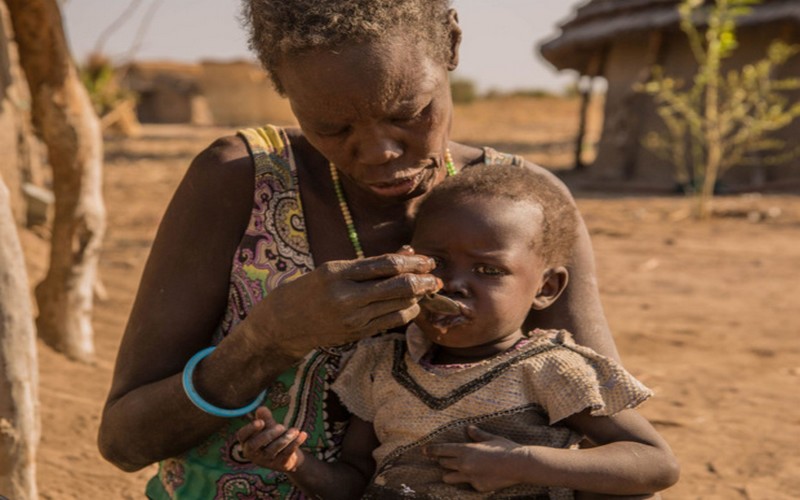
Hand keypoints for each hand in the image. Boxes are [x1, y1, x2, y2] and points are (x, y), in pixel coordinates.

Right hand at [236, 407, 307, 471]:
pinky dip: (296, 443)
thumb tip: (261, 409)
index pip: (242, 435)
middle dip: (268, 435)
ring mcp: (266, 461)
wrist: (288, 455)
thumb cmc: (273, 437)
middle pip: (255, 445)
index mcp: (247, 441)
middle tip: (281, 426)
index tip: (260, 422)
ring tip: (295, 430)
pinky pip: (287, 453)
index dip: (249, 429)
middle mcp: (253, 453)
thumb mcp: (269, 427)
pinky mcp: (280, 465)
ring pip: (273, 450)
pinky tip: (303, 434)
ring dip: (285, 439)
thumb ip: (265, 418)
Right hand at [244, 248, 440, 356]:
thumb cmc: (309, 290)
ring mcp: (353, 318)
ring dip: (418, 297)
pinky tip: (412, 304)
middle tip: (436, 276)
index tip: (428, 260)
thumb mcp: (334, 269)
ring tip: (427, 289)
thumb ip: (371, 263)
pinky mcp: (357, 334)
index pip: (386, 264)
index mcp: (338, 273)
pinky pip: (392, 321)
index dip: (413, 262)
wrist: (283, 324)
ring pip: (399, 305)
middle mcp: (346, 296)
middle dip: (423, 281)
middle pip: (398, 286)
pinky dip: (407, 311)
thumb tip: (407, 252)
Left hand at [424, 425, 524, 491]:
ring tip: (458, 469)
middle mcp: (464, 465)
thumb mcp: (490, 437)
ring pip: (449, 477)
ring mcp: (470, 477)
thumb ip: (477, 434)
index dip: (431, 450)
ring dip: (451, 473)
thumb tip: (469, 428)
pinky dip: (470, 480)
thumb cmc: (505, 448)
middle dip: (443, 460)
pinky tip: (480, 475)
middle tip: (447, 457)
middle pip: (443, 463)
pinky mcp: (477, 487)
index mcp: (466, 450)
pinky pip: (467, 484)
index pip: (442, 450)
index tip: (424, 450)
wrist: (519, 465)